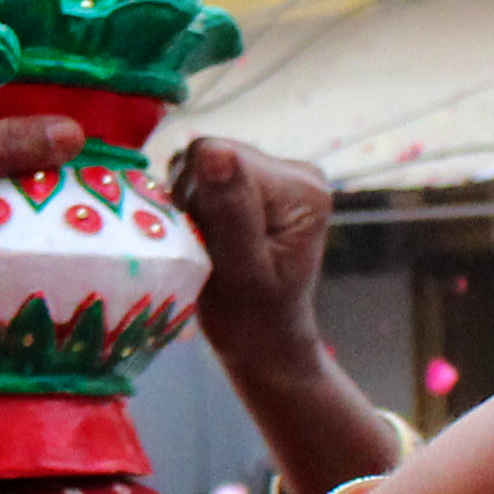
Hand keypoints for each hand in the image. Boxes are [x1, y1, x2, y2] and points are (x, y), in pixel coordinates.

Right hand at [173, 137, 335, 374]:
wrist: (264, 343)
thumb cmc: (253, 320)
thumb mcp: (241, 272)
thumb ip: (230, 212)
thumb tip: (213, 151)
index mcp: (302, 187)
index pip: (220, 155)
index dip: (197, 197)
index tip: (206, 242)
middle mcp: (295, 169)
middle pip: (209, 153)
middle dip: (194, 202)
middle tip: (207, 248)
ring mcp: (276, 173)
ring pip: (199, 164)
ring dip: (191, 206)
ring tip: (209, 245)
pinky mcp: (254, 182)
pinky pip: (201, 176)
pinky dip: (193, 207)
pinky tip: (209, 236)